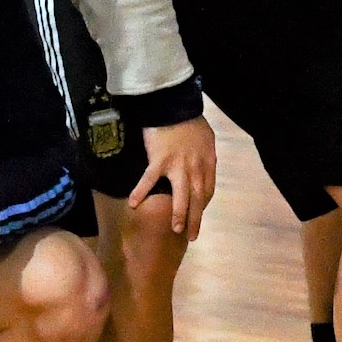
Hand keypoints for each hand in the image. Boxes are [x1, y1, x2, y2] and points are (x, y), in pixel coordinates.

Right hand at [132, 115, 217, 239]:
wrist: (174, 104)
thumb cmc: (189, 119)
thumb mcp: (206, 138)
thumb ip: (204, 154)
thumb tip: (204, 166)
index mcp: (206, 161)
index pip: (207, 189)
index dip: (202, 205)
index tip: (198, 215)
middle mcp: (195, 167)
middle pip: (197, 198)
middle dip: (196, 219)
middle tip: (192, 236)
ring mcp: (178, 165)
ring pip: (181, 196)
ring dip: (179, 214)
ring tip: (176, 230)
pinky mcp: (160, 160)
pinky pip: (149, 180)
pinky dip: (141, 192)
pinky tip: (134, 204)